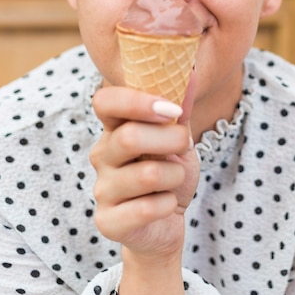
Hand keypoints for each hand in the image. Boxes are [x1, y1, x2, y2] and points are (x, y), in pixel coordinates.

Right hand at [90, 78, 198, 258]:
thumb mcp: (178, 139)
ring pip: (147, 174)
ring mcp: (102, 189)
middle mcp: (101, 155)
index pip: (105, 101)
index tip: (172, 109)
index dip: (137, 101)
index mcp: (114, 129)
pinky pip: (147, 208)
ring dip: (175, 175)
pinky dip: (169, 204)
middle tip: (184, 146)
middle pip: (130, 136)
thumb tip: (192, 71)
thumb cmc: (169, 174)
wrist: (166, 223)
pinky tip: (165, 205)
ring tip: (174, 180)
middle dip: (171, 141)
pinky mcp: (107, 222)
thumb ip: (180, 109)